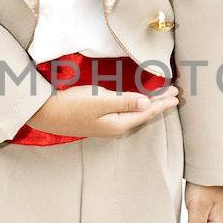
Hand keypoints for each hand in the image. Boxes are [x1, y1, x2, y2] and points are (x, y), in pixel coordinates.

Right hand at [28, 82, 179, 138]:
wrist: (45, 113)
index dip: (162, 102)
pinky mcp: (99, 120)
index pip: (147, 112)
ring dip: (149, 105)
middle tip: (175, 94)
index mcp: (119, 124)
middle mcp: (115, 128)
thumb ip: (126, 102)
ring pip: (135, 114)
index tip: (176, 94)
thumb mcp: (100, 101)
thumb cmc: (72, 105)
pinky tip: (137, 102)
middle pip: (143, 114)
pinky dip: (136, 105)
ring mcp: (107, 125)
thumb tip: (148, 104)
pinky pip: (125, 113)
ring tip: (161, 98)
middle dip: (159, 104)